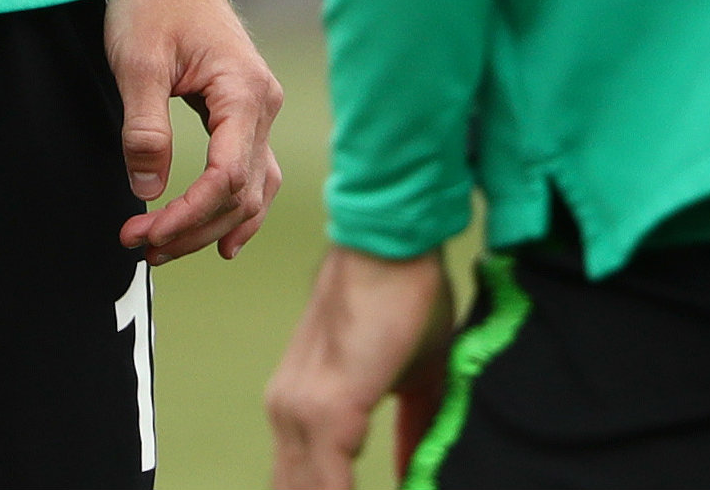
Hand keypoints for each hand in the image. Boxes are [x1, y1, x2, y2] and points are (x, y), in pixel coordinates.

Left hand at [106, 0, 284, 261]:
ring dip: (211, 226)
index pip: (228, 177)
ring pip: (252, 189)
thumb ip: (145, 128)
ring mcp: (260, 109)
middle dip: (192, 228)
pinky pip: (255, 173)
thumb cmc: (153, 5)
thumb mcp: (138, 64)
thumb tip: (149, 189)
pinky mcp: (246, 113)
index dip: (188, 215)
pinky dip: (239, 209)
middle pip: (241, 192)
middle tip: (140, 245)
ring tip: (164, 248)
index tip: (145, 233)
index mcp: (242, 91)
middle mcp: (263, 104)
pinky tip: (223, 240)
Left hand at [266, 244, 454, 489]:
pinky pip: (331, 487)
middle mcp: (289, 415)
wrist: (394, 243)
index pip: (305, 487)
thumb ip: (414, 431)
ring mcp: (300, 414)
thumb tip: (420, 474)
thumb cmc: (404, 299)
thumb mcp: (415, 379)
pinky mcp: (326, 411)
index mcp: (302, 409)